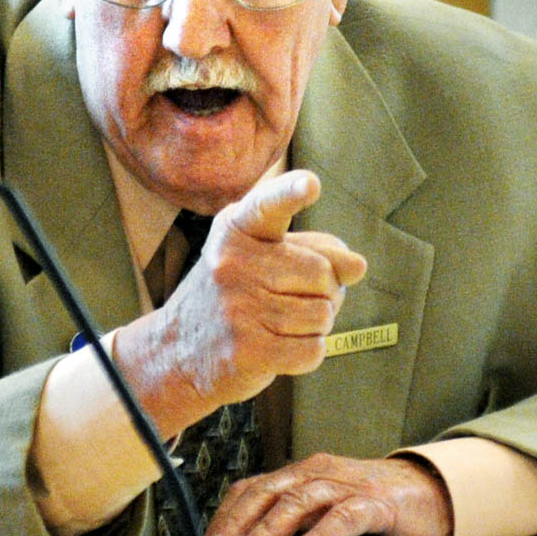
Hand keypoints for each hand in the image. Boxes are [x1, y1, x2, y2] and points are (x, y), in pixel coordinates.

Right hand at [114, 170, 366, 435]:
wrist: (178, 351)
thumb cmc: (237, 295)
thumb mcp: (267, 258)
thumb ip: (316, 251)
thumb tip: (358, 266)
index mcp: (236, 229)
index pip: (268, 205)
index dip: (291, 193)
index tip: (311, 183)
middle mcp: (231, 262)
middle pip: (321, 273)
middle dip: (324, 292)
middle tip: (293, 299)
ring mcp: (235, 307)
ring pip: (322, 315)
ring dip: (315, 326)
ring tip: (281, 324)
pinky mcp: (245, 350)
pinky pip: (313, 350)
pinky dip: (308, 353)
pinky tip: (279, 347)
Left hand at [204, 453, 453, 535]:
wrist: (427, 491)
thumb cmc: (370, 503)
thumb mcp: (322, 508)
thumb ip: (293, 518)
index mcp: (302, 473)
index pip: (255, 488)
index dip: (229, 514)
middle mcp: (319, 473)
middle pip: (269, 492)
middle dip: (239, 523)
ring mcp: (347, 485)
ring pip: (300, 501)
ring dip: (270, 529)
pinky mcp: (376, 503)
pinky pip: (343, 518)